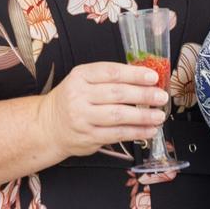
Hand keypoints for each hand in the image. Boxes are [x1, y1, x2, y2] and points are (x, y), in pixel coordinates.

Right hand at [37, 62, 168, 157]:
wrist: (48, 125)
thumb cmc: (72, 99)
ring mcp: (82, 117)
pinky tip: (149, 130)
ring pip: (118, 116)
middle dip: (143, 95)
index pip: (111, 72)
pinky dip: (135, 132)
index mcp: (80, 75)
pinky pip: (116, 134)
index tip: (153, 77)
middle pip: (117, 94)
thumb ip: (108, 78)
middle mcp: (79, 95)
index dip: (134, 74)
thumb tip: (143, 78)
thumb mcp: (83, 80)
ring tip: (159, 115)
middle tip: (161, 96)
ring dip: (143, 116)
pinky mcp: (88, 137)